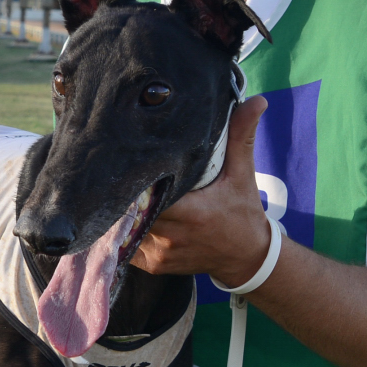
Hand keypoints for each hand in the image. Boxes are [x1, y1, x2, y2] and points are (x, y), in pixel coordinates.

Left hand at [130, 96, 273, 288]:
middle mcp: (172, 237)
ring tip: (111, 190)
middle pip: (132, 211)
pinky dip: (124, 231)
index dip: (135, 180)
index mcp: (193, 213)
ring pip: (125, 230)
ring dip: (121, 212)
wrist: (246, 259)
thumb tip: (256, 101)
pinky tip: (121, 214)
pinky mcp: (152, 265)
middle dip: (124, 193)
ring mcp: (159, 254)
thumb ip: (241, 138)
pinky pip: (127, 246)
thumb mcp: (242, 175)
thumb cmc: (242, 213)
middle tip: (110, 170)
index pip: (150, 195)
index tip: (126, 162)